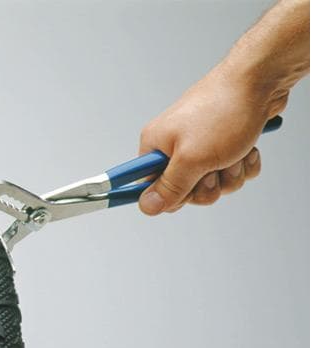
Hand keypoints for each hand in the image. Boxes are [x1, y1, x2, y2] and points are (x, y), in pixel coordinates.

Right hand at [138, 63, 287, 215]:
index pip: (150, 188)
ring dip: (229, 175)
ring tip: (235, 153)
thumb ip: (169, 187)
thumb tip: (146, 207)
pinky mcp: (223, 144)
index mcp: (156, 146)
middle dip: (207, 186)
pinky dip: (243, 165)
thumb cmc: (224, 110)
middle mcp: (174, 147)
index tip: (187, 188)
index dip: (171, 196)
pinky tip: (247, 148)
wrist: (261, 79)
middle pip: (184, 192)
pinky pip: (230, 172)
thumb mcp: (192, 159)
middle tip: (214, 168)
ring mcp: (200, 146)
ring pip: (212, 184)